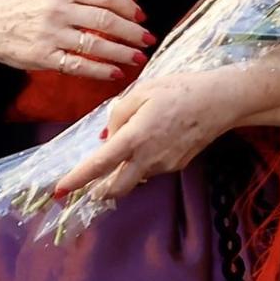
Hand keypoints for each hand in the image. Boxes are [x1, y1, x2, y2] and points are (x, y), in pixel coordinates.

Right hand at [0, 0, 152, 79]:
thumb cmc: (23, 9)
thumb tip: (115, 5)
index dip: (127, 7)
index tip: (141, 17)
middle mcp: (58, 9)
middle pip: (105, 20)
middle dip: (132, 32)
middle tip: (147, 40)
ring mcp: (51, 34)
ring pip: (96, 44)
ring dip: (122, 53)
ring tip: (137, 58)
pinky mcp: (44, 57)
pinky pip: (79, 65)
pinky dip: (100, 70)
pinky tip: (114, 73)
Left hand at [51, 68, 254, 200]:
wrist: (220, 101)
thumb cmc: (179, 90)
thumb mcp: (142, 92)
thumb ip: (118, 115)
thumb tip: (106, 137)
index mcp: (135, 137)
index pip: (99, 165)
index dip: (76, 180)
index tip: (59, 191)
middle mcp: (148, 158)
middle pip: (115, 188)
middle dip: (97, 191)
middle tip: (86, 185)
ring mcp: (164, 165)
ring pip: (134, 179)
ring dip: (120, 174)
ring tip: (124, 148)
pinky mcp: (177, 166)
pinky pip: (150, 169)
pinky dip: (140, 163)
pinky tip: (149, 142)